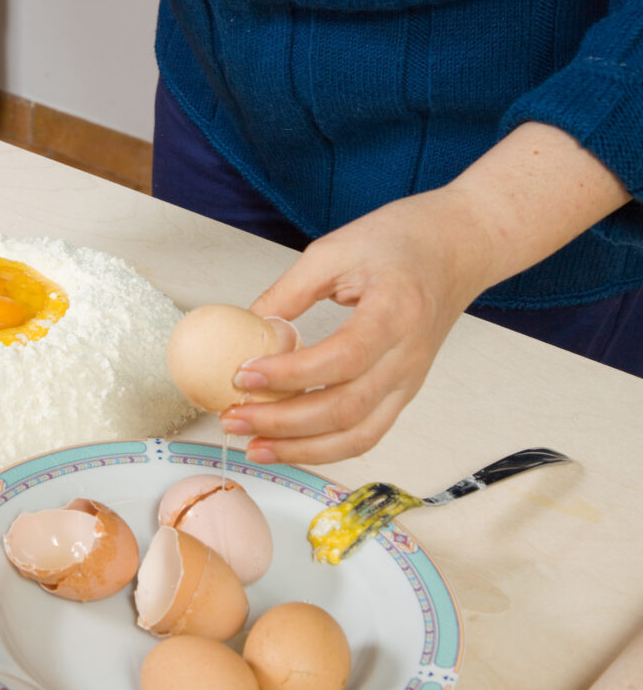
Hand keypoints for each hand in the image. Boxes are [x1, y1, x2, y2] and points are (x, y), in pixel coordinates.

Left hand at [220, 187, 495, 464]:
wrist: (457, 247)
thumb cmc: (402, 241)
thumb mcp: (336, 249)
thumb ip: (290, 291)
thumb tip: (246, 327)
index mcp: (395, 311)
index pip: (342, 357)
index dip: (290, 374)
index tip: (244, 374)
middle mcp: (407, 355)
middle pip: (346, 408)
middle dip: (282, 421)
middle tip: (233, 416)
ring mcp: (409, 380)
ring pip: (358, 436)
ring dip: (301, 448)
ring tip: (253, 444)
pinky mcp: (402, 393)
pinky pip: (365, 435)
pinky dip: (323, 448)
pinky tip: (285, 444)